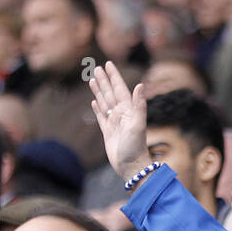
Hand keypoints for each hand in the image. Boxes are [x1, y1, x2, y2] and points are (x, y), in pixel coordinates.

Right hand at [89, 60, 150, 181]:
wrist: (131, 166)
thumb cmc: (136, 147)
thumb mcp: (138, 125)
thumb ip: (139, 105)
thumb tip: (140, 85)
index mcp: (128, 110)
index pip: (119, 89)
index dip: (114, 76)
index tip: (108, 64)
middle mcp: (121, 114)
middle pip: (110, 93)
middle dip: (104, 80)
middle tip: (97, 67)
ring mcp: (114, 123)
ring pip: (104, 102)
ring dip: (99, 91)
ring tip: (92, 80)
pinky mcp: (108, 133)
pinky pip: (101, 117)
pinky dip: (97, 108)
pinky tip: (94, 101)